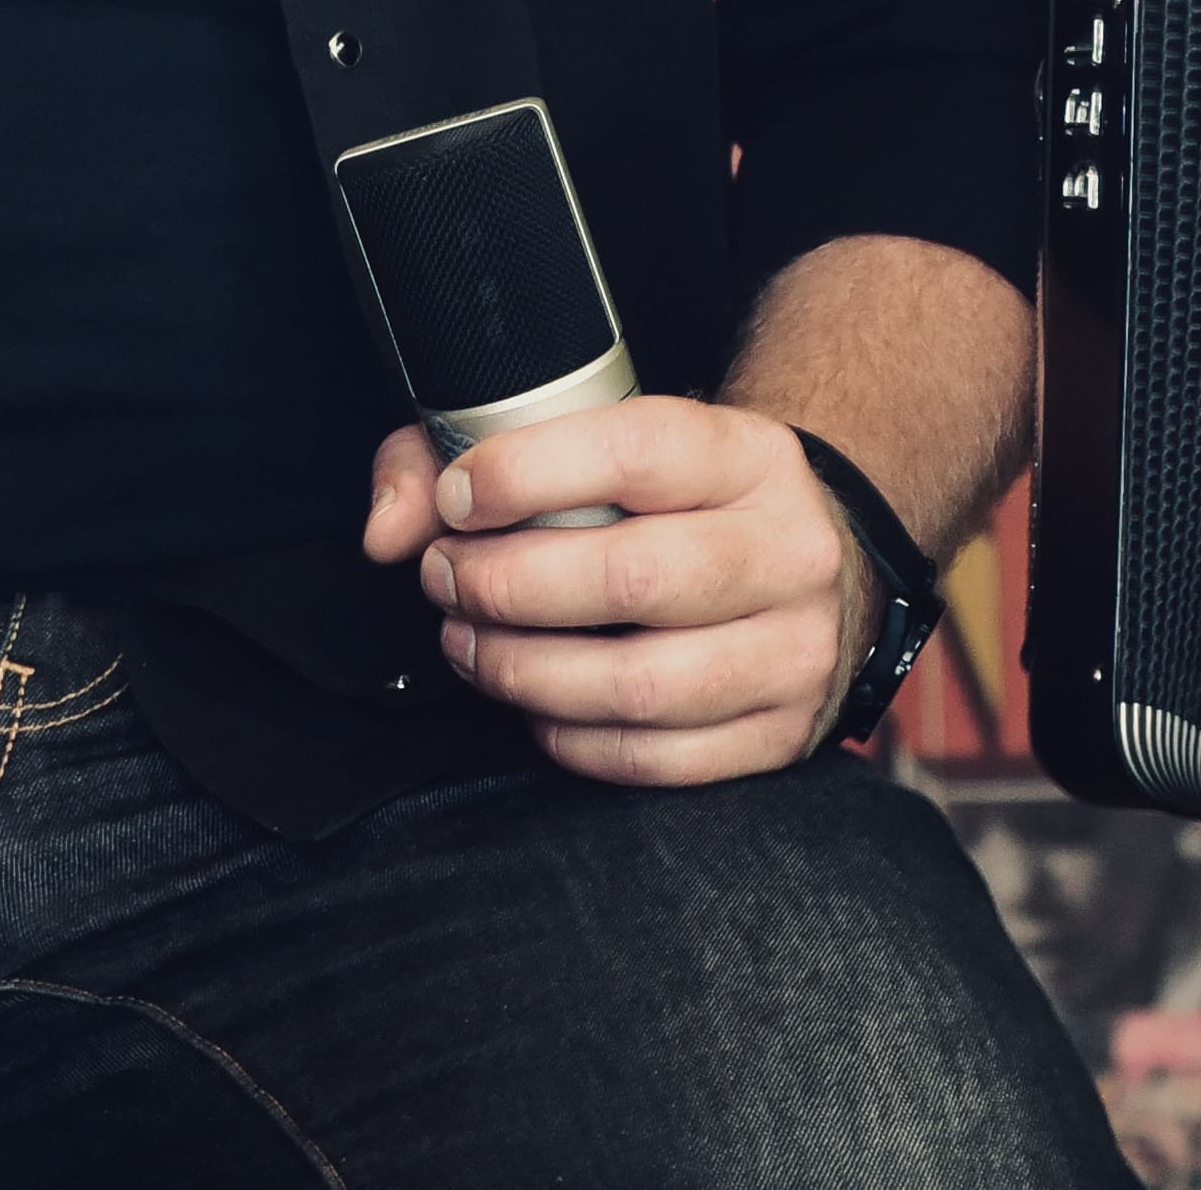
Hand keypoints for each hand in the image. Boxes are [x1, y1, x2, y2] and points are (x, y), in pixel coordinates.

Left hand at [361, 398, 865, 785]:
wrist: (810, 559)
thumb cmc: (674, 500)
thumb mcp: (600, 440)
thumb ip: (466, 453)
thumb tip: (390, 530)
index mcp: (747, 456)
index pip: (637, 451)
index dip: (526, 475)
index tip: (456, 499)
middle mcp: (788, 551)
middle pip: (634, 578)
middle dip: (508, 585)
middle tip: (446, 579)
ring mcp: (795, 651)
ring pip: (639, 684)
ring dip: (524, 673)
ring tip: (470, 644)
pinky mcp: (782, 732)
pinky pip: (656, 759)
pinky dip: (573, 742)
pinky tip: (534, 706)